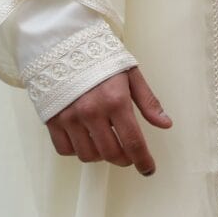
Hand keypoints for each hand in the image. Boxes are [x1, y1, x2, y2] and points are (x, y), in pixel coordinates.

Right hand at [47, 67, 171, 175]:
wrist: (64, 46)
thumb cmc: (102, 60)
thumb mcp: (131, 75)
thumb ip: (148, 102)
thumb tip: (165, 124)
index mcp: (115, 101)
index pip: (132, 141)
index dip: (143, 160)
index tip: (148, 169)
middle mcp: (91, 112)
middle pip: (110, 153)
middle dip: (125, 160)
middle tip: (130, 156)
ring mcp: (69, 118)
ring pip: (88, 155)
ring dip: (102, 156)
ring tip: (108, 144)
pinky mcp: (52, 120)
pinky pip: (65, 150)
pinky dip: (78, 150)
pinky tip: (87, 139)